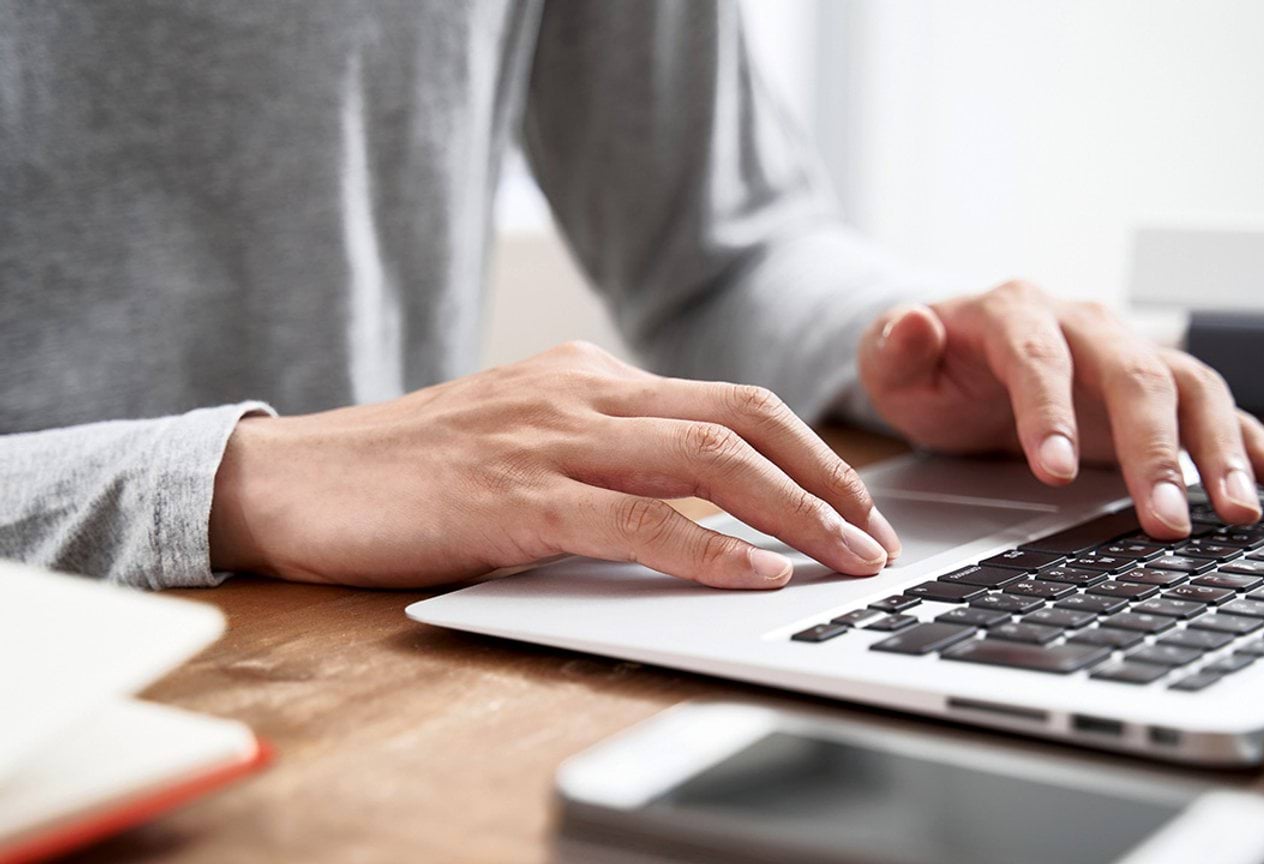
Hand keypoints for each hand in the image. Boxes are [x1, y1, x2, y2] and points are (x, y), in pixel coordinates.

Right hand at [210, 342, 899, 588]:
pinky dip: (709, 548)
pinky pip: (637, 520)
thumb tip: (695, 498)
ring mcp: (550, 439)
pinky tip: (754, 577)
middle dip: (828, 481)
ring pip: (709, 462)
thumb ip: (603, 452)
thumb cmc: (410, 473)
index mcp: (589, 376)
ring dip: (796, 515)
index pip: (731, 402)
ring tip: (846, 560)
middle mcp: (582, 393)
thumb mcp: (524, 440)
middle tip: (876, 537)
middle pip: (744, 421)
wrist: (296, 479)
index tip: (855, 504)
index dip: (811, 454)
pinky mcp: (515, 497)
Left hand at [857, 281, 1263, 537]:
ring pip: (1190, 391)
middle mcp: (1087, 325)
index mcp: (1017, 313)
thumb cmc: (929, 367)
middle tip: (1165, 520)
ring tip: (1238, 513)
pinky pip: (1218, 413)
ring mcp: (1130, 355)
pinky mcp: (1159, 393)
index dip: (1050, 411)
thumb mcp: (890, 362)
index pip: (1040, 357)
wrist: (960, 355)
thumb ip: (893, 348)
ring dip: (1219, 452)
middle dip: (1154, 449)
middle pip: (1134, 375)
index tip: (1055, 472)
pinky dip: (1258, 445)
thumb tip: (911, 322)